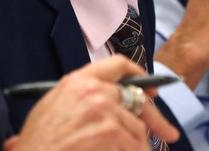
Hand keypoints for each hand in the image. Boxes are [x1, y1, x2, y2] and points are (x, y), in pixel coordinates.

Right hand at [6, 55, 178, 150]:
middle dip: (155, 118)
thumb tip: (111, 102)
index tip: (151, 90)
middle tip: (169, 132)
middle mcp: (95, 91)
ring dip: (137, 146)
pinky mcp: (113, 133)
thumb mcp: (53, 106)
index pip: (119, 65)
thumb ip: (82, 97)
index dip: (139, 77)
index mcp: (79, 80)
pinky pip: (135, 146)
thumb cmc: (39, 142)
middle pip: (137, 98)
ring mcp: (105, 112)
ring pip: (138, 129)